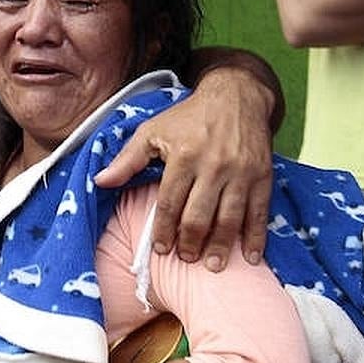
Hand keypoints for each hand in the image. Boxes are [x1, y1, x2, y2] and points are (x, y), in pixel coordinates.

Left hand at [93, 65, 274, 268]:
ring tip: (212, 266)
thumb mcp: (153, 131)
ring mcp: (241, 172)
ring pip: (230, 219)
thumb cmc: (189, 117)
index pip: (170, 203)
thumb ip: (127, 159)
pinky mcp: (262, 176)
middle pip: (199, 216)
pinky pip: (260, 212)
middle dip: (190, 243)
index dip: (164, 230)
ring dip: (220, 247)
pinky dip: (256, 238)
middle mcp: (213, 166)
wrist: (236, 96)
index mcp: (183, 156)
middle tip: (185, 258)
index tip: (161, 249)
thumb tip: (100, 182)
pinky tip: (251, 258)